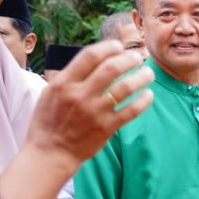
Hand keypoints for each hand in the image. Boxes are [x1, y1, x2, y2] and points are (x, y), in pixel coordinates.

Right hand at [22, 42, 152, 179]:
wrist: (51, 152)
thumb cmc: (49, 121)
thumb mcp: (51, 93)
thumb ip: (71, 76)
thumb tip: (94, 59)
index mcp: (64, 83)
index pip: (90, 56)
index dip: (108, 47)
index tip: (119, 46)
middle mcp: (80, 94)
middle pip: (111, 68)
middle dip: (129, 59)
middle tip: (138, 57)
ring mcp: (95, 111)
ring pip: (125, 88)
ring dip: (141, 77)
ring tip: (149, 73)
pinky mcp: (106, 127)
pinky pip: (131, 111)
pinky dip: (144, 101)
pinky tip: (149, 95)